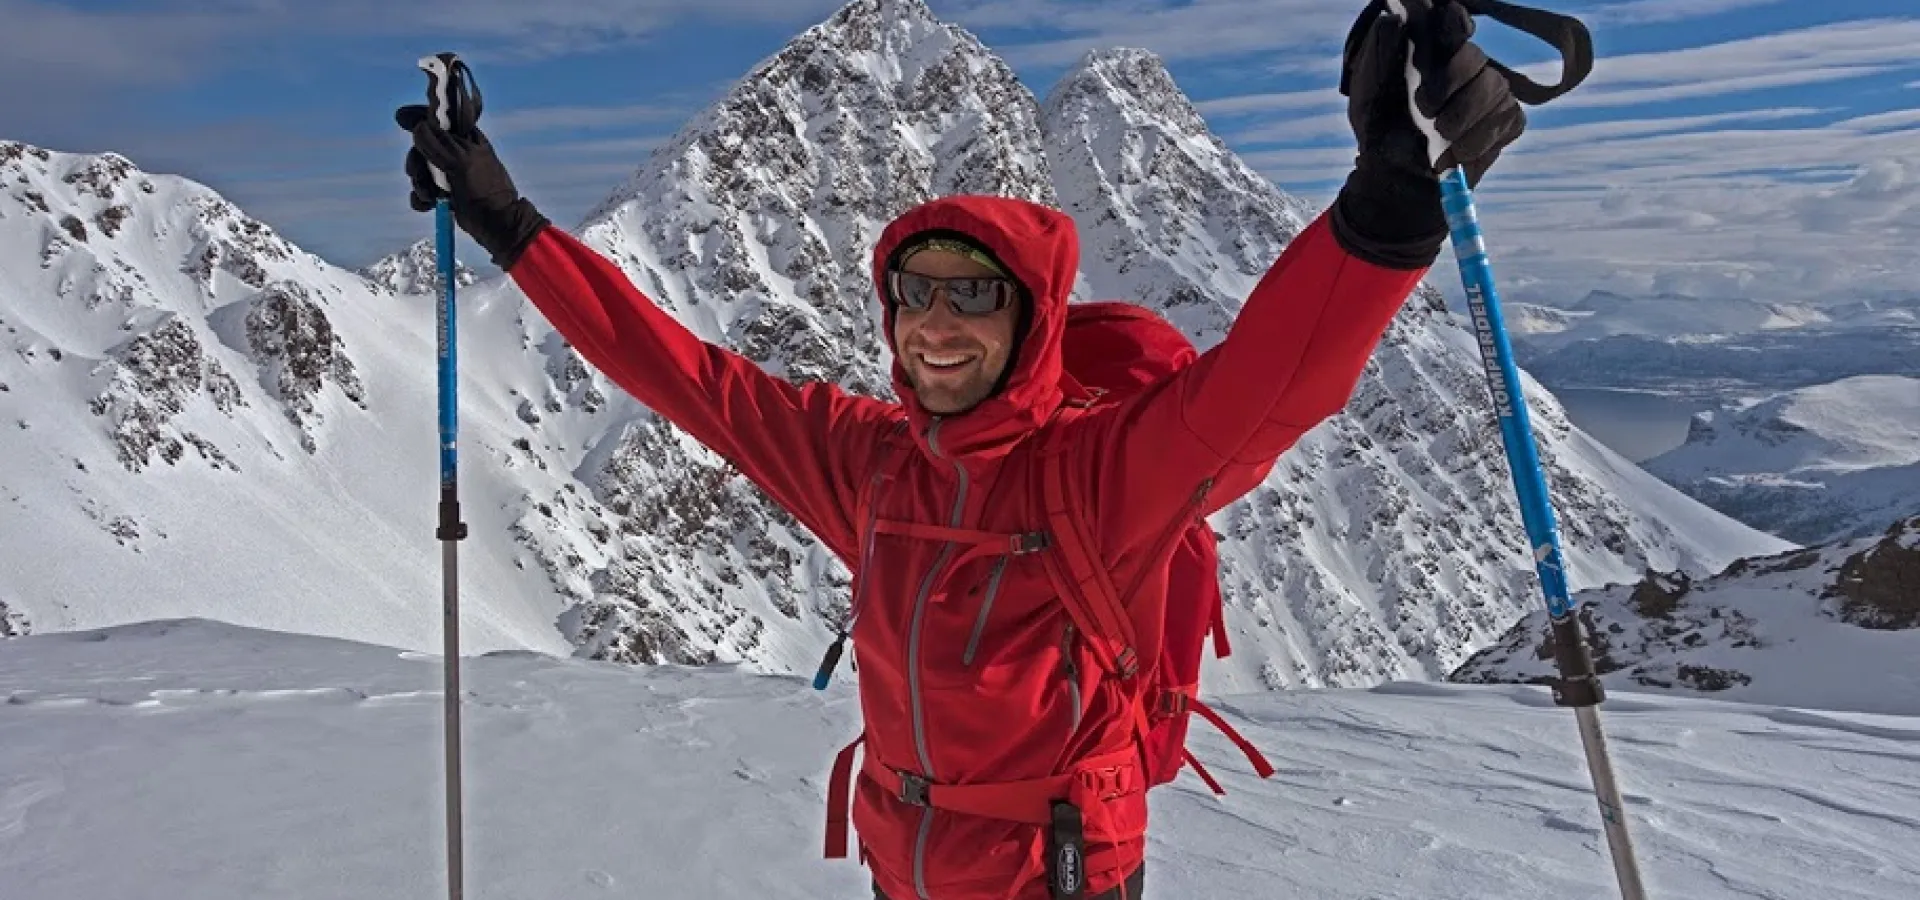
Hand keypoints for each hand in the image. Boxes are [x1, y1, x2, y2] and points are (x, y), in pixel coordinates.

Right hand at [395, 104, 548, 268]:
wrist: (497, 225)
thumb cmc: (484, 192)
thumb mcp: (460, 163)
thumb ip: (439, 143)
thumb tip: (419, 127)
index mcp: (466, 140)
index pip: (439, 119)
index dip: (419, 117)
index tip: (401, 118)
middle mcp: (457, 154)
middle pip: (422, 147)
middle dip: (416, 161)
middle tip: (418, 175)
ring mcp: (450, 174)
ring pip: (421, 170)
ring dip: (419, 184)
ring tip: (430, 196)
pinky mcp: (446, 194)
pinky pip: (423, 190)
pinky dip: (421, 198)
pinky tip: (428, 205)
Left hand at [1342, 0, 1524, 186]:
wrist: (1394, 175)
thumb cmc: (1379, 125)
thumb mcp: (1368, 87)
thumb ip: (1380, 51)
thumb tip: (1393, 17)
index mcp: (1433, 49)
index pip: (1452, 22)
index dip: (1455, 23)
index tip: (1449, 32)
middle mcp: (1465, 65)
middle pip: (1475, 58)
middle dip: (1452, 83)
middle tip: (1426, 109)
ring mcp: (1490, 91)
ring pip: (1495, 87)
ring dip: (1465, 115)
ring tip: (1441, 135)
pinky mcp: (1506, 120)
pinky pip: (1508, 118)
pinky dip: (1481, 138)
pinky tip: (1460, 152)